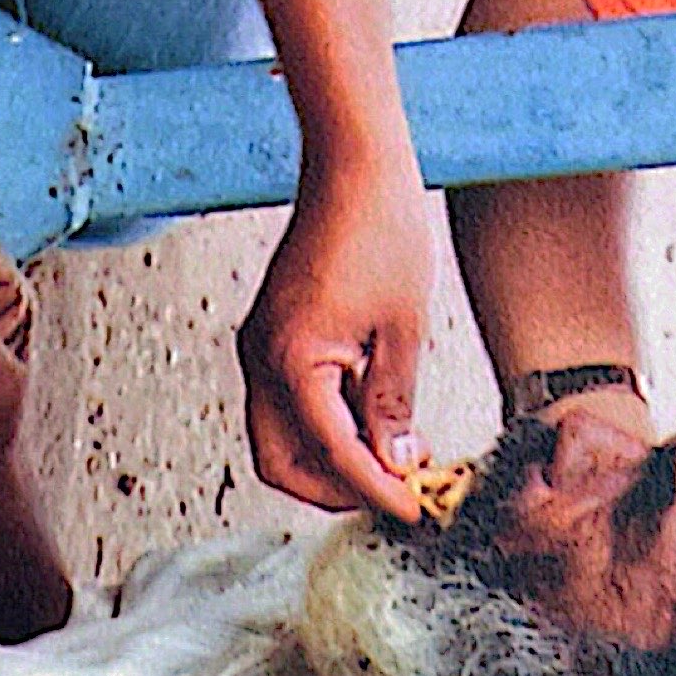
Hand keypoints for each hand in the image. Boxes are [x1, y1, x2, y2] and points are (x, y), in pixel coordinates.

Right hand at [238, 149, 437, 518]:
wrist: (352, 165)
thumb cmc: (382, 231)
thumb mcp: (404, 329)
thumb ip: (394, 403)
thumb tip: (397, 463)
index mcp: (292, 360)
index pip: (331, 453)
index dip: (375, 490)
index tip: (414, 510)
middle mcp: (262, 357)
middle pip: (281, 461)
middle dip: (335, 489)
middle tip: (394, 494)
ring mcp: (261, 345)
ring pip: (280, 435)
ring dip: (329, 458)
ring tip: (392, 458)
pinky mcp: (272, 334)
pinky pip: (287, 401)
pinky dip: (324, 424)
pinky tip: (373, 418)